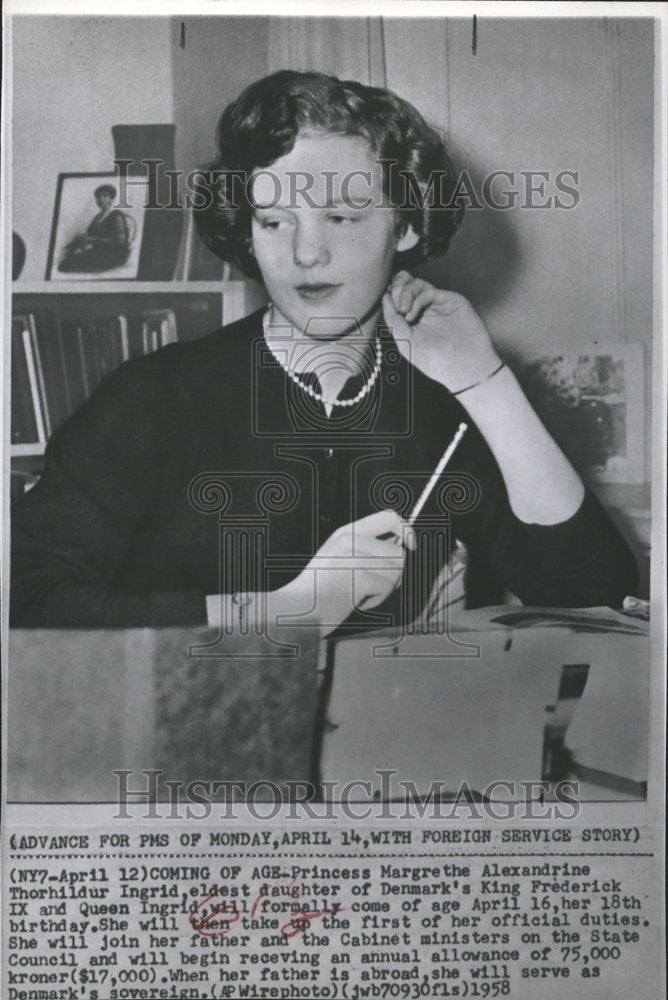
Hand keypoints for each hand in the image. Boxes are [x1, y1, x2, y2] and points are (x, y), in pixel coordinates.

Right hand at [278, 510, 415, 636]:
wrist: (297, 608)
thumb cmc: (319, 588)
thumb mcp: (338, 555)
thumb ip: (365, 546)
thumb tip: (401, 546)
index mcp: (346, 532)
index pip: (388, 517)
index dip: (406, 530)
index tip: (410, 546)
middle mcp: (351, 540)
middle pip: (398, 552)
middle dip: (393, 573)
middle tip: (374, 584)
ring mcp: (354, 557)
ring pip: (396, 571)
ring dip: (384, 588)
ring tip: (361, 592)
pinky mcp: (358, 577)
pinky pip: (386, 588)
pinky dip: (375, 600)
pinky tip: (356, 600)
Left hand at [382, 271, 500, 392]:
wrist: (463, 366)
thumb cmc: (434, 360)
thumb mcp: (405, 341)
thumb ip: (393, 319)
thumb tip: (385, 296)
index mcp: (411, 320)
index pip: (397, 298)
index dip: (390, 295)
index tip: (385, 304)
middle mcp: (424, 310)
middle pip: (406, 285)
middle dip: (397, 288)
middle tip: (397, 305)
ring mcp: (437, 304)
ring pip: (416, 284)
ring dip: (405, 292)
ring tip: (403, 309)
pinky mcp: (450, 301)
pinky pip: (428, 291)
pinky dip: (416, 299)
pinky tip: (411, 315)